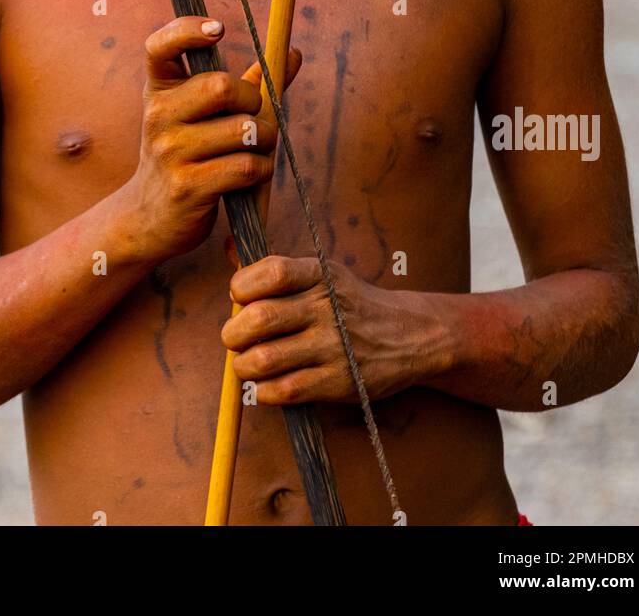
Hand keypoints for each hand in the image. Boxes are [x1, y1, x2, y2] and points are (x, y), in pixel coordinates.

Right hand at [123, 17, 300, 263]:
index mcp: (159, 90)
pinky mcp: (187, 187)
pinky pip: (246, 166)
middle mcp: (158, 116)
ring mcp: (169, 152)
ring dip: (265, 139)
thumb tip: (292, 52)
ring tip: (256, 148)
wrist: (150, 216)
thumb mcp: (201, 114)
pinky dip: (262, 168)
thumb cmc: (187, 154)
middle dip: (254, 101)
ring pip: (243, 130)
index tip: (219, 28)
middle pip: (221, 87)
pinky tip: (253, 172)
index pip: (160, 46)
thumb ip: (247, 83)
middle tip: (254, 116)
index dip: (187, 30)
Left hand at [221, 255, 449, 404]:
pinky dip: (263, 390)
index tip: (239, 296)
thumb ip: (275, 267)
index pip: (270, 272)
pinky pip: (284, 390)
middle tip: (234, 337)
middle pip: (260, 318)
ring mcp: (333, 346)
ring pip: (265, 359)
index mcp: (320, 274)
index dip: (242, 286)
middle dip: (233, 332)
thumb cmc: (351, 303)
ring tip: (247, 363)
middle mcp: (326, 307)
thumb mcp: (323, 273)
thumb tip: (228, 247)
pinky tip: (265, 384)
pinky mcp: (337, 382)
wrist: (409, 335)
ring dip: (243, 365)